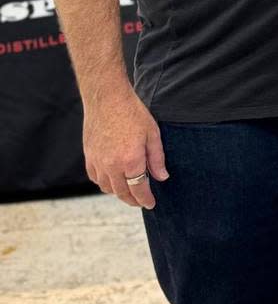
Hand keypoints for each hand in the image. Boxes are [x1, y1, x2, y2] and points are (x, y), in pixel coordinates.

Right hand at [83, 88, 168, 208]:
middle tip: (141, 201)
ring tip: (128, 190)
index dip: (145, 199)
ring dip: (118, 193)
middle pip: (122, 193)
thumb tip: (161, 177)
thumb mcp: (152, 134)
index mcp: (131, 161)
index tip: (151, 204)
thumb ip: (157, 158)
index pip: (139, 189)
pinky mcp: (89, 157)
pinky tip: (112, 179)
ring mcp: (98, 162)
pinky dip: (104, 183)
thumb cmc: (132, 113)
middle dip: (133, 200)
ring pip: (107, 188)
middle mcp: (112, 166)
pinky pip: (96, 178)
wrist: (107, 99)